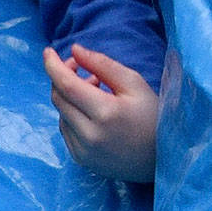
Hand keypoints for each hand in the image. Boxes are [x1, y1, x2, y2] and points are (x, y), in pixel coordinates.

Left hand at [42, 43, 157, 182]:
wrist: (163, 160)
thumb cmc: (153, 116)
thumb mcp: (134, 84)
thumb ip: (103, 64)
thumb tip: (74, 50)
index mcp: (106, 114)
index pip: (67, 85)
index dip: (53, 66)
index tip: (48, 51)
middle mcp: (90, 135)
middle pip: (59, 98)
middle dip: (62, 77)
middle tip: (79, 67)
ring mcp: (84, 151)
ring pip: (60, 113)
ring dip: (69, 97)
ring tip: (94, 88)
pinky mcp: (81, 160)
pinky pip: (65, 130)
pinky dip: (72, 115)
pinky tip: (91, 111)